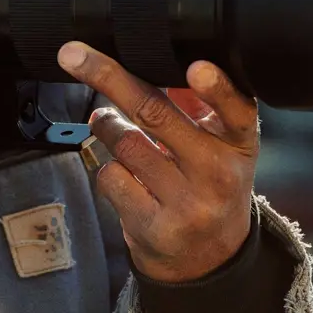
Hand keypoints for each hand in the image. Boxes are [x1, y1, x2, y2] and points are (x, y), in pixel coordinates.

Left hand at [58, 42, 258, 282]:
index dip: (216, 88)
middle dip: (110, 78)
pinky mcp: (156, 228)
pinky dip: (107, 167)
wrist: (210, 259)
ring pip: (124, 143)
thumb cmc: (210, 182)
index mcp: (238, 143)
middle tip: (75, 56)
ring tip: (110, 125)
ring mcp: (188, 204)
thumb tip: (152, 53)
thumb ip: (195, 101)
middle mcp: (218, 173)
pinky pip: (110, 177)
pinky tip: (124, 175)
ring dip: (106, 126)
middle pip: (156, 114)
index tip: (196, 67)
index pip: (235, 109)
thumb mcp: (220, 142)